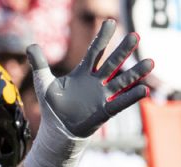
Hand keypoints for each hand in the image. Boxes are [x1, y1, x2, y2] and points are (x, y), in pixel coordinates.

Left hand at [27, 20, 151, 137]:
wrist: (58, 130)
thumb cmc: (54, 107)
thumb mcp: (44, 83)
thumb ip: (39, 64)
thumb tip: (30, 45)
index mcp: (83, 73)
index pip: (94, 51)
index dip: (102, 38)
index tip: (110, 22)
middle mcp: (96, 82)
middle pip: (112, 62)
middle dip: (123, 50)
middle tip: (135, 35)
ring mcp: (102, 96)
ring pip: (122, 81)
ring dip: (136, 72)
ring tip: (150, 62)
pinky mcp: (104, 111)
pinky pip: (120, 102)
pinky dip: (131, 97)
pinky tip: (144, 90)